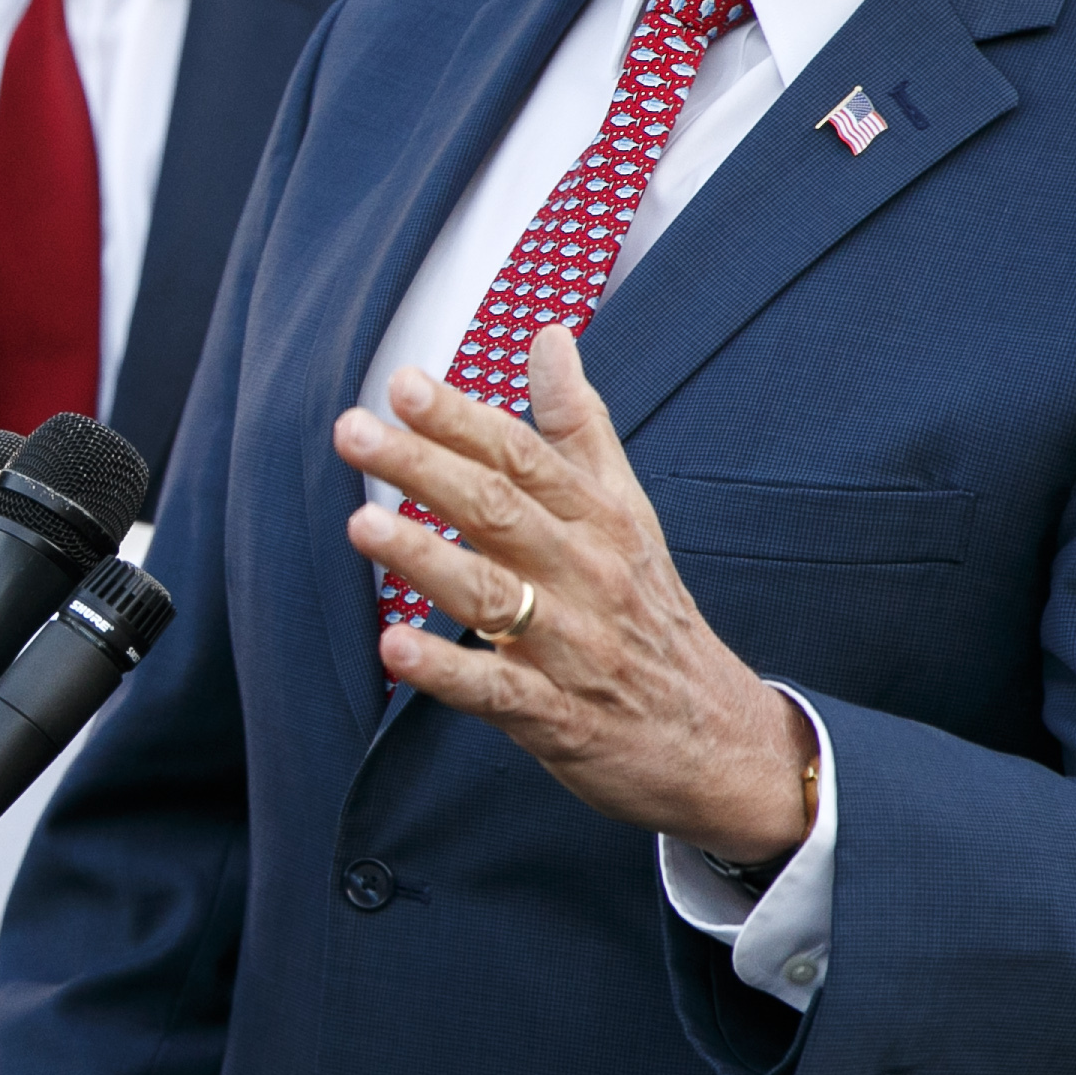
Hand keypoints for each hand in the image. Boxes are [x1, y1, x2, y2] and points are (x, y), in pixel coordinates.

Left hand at [333, 324, 816, 861]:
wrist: (721, 739)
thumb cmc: (654, 610)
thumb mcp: (628, 509)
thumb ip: (579, 424)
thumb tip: (548, 335)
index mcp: (600, 518)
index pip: (522, 455)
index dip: (461, 417)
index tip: (402, 382)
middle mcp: (586, 573)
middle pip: (499, 509)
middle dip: (423, 468)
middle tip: (354, 432)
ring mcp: (573, 646)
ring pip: (491, 595)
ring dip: (423, 558)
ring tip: (361, 525)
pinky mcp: (559, 716)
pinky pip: (496, 691)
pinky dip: (445, 670)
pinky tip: (393, 647)